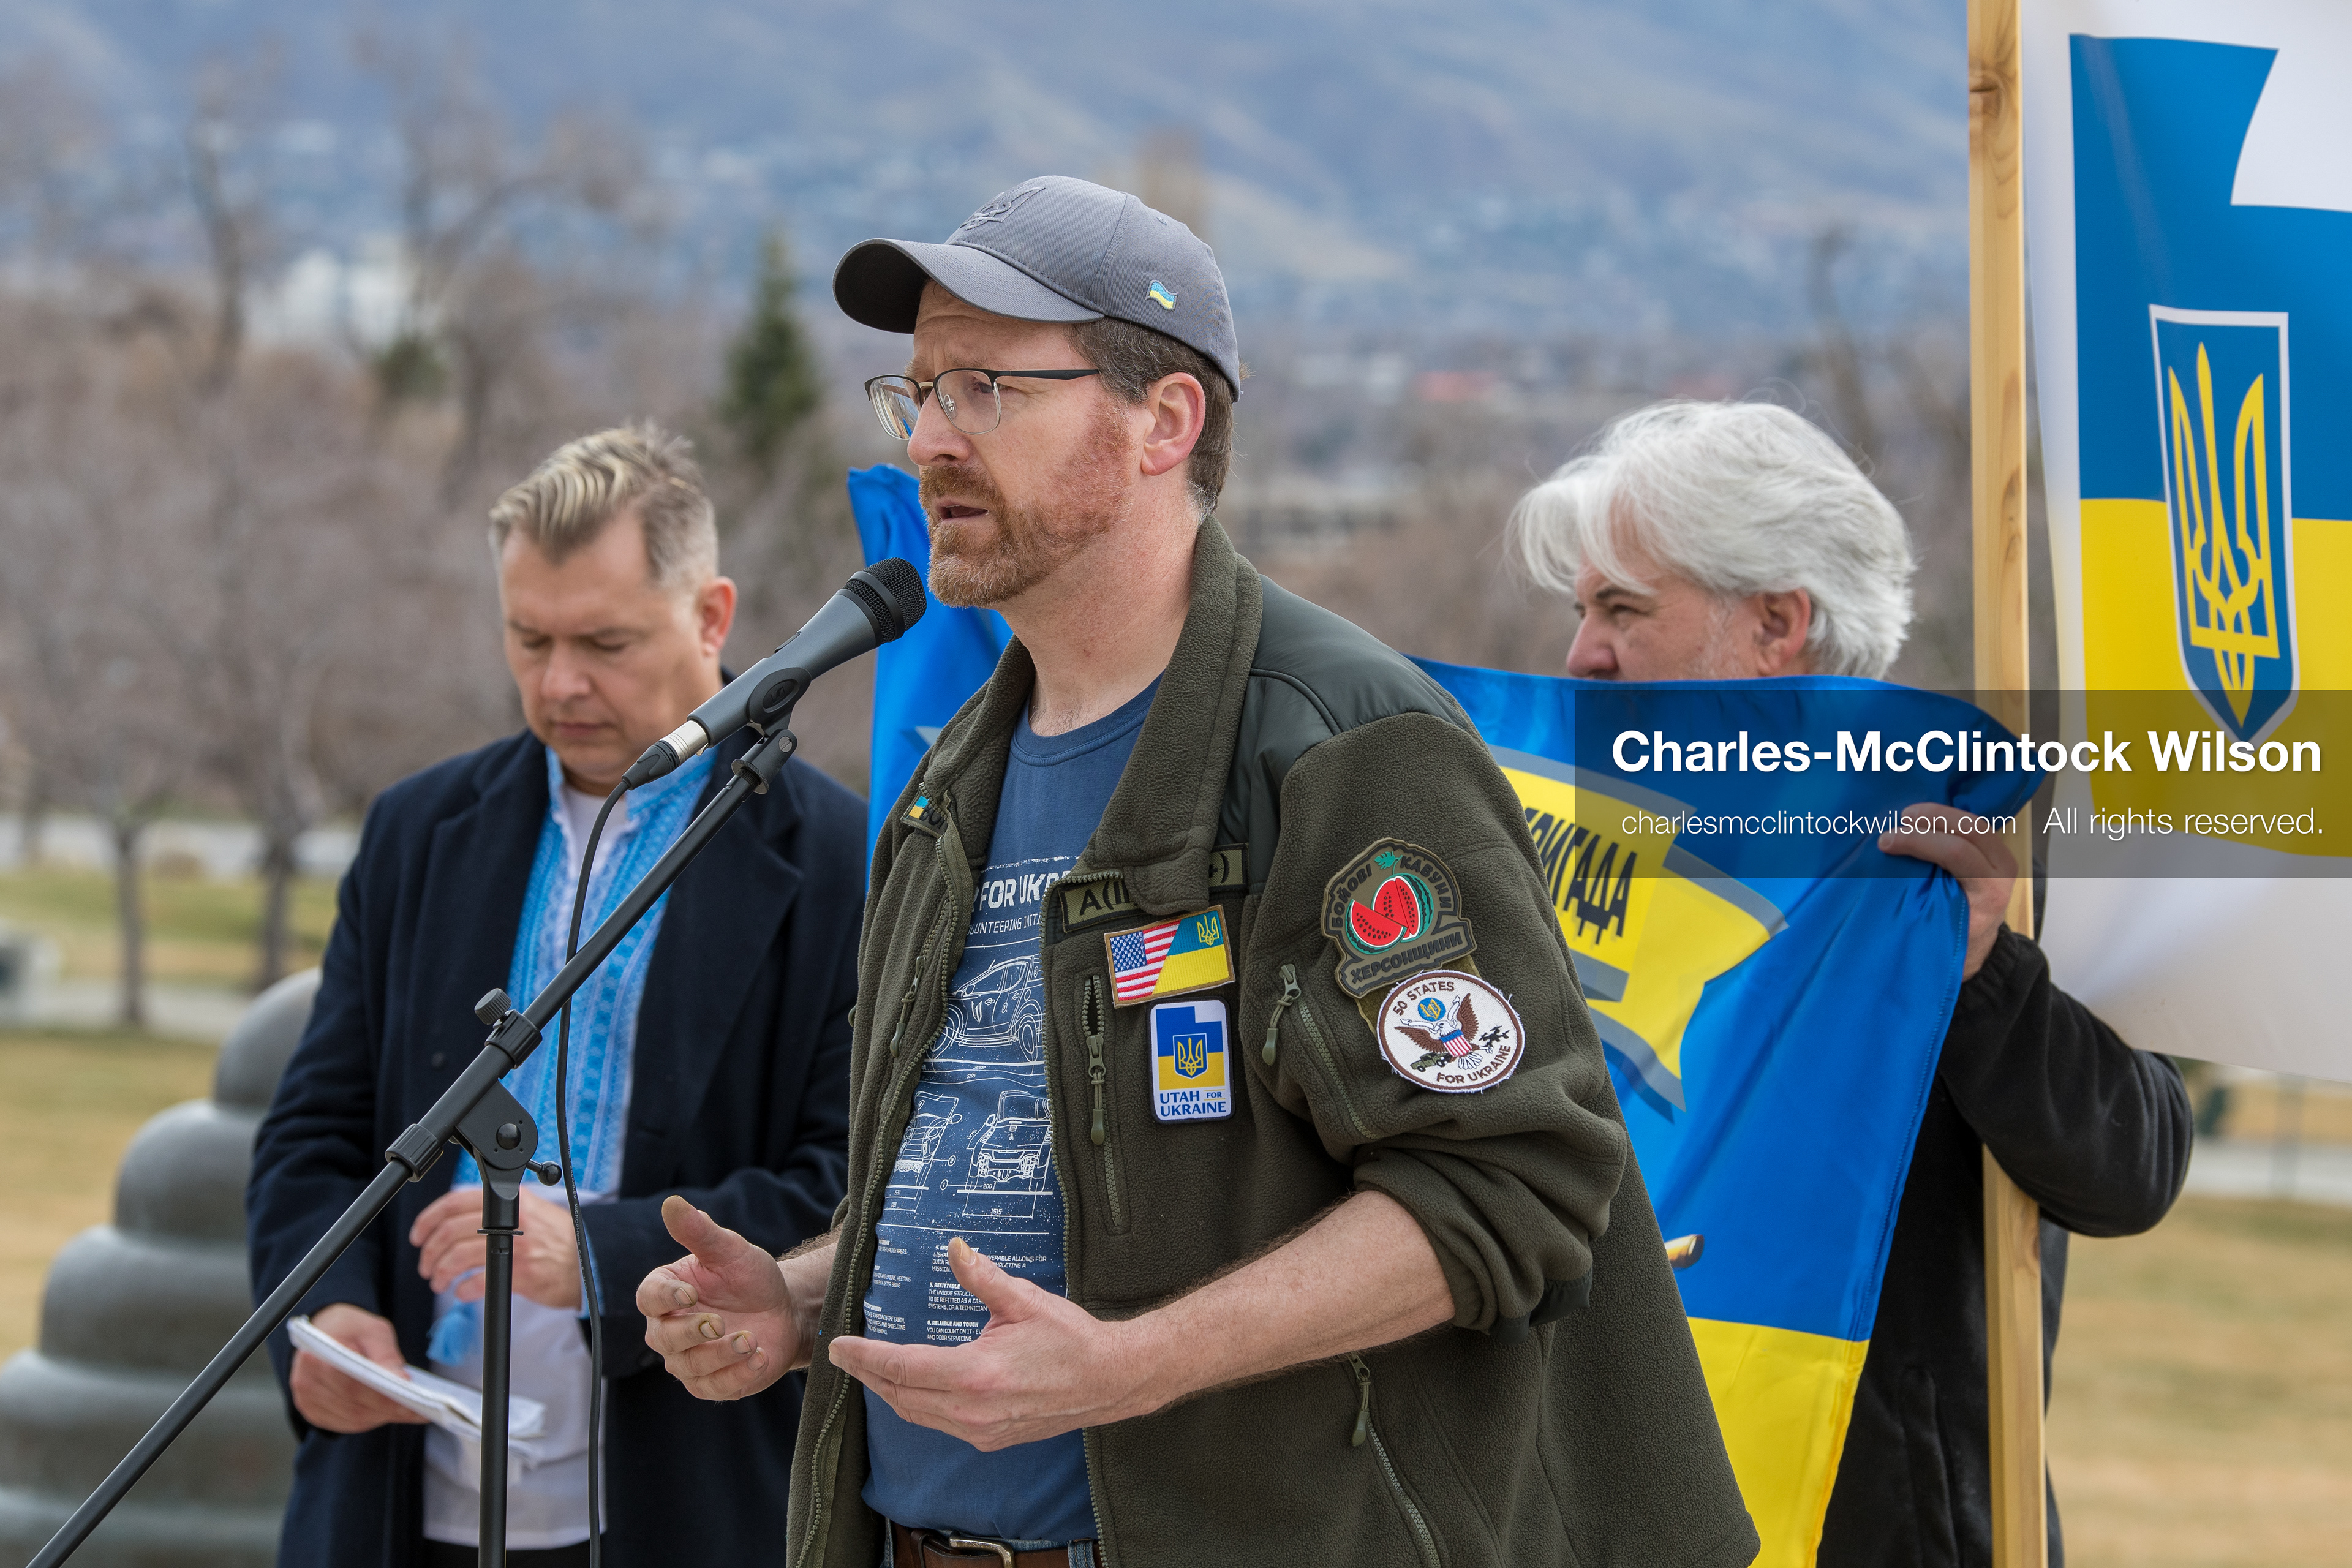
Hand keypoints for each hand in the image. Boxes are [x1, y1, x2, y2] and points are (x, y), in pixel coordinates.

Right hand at [289, 1303, 429, 1433]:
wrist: (325, 1332)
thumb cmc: (349, 1329)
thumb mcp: (372, 1330)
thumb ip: (385, 1354)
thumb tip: (401, 1381)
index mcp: (316, 1356)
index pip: (351, 1383)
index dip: (382, 1394)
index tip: (410, 1396)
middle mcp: (305, 1382)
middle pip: (353, 1404)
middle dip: (388, 1408)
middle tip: (419, 1408)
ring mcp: (307, 1401)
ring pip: (351, 1418)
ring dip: (383, 1417)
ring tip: (411, 1411)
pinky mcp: (314, 1412)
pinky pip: (347, 1424)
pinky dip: (371, 1420)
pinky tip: (391, 1413)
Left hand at [410, 1185, 581, 1310]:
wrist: (589, 1260)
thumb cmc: (559, 1239)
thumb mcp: (531, 1209)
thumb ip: (499, 1207)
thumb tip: (459, 1216)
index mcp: (509, 1199)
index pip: (455, 1202)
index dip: (428, 1219)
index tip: (419, 1235)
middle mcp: (509, 1219)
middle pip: (450, 1232)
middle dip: (430, 1252)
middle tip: (426, 1266)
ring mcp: (514, 1246)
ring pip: (458, 1257)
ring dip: (441, 1272)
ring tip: (439, 1282)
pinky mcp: (519, 1274)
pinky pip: (476, 1282)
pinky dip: (462, 1290)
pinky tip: (461, 1292)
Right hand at [638, 1196, 798, 1400]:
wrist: (783, 1309)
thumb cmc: (749, 1278)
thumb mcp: (730, 1250)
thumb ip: (699, 1231)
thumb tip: (672, 1203)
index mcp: (665, 1293)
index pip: (649, 1298)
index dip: (666, 1297)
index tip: (690, 1293)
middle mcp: (668, 1329)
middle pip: (662, 1338)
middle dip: (691, 1332)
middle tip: (719, 1322)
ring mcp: (688, 1360)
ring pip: (689, 1367)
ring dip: (719, 1355)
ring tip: (750, 1340)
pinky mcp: (711, 1383)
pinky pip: (714, 1387)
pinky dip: (736, 1375)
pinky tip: (759, 1357)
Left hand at [826, 1237, 1155, 1451]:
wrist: (1109, 1380)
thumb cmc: (1070, 1338)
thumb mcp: (1025, 1301)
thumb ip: (983, 1277)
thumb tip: (954, 1249)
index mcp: (975, 1374)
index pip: (902, 1367)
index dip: (865, 1357)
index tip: (838, 1346)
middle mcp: (971, 1410)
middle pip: (900, 1396)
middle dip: (867, 1376)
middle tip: (843, 1356)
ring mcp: (980, 1430)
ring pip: (916, 1416)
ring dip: (888, 1393)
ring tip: (868, 1371)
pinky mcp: (991, 1438)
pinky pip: (938, 1425)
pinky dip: (915, 1406)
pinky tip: (909, 1389)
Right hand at [1879, 801, 2017, 978]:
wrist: (1978, 943)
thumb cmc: (1951, 937)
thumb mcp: (1936, 925)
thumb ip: (1920, 898)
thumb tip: (1884, 864)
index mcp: (1989, 892)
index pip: (1957, 853)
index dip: (1919, 842)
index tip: (1886, 842)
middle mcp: (2003, 872)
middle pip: (1971, 829)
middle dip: (1932, 818)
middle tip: (1899, 820)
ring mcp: (2004, 858)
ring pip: (1975, 821)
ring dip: (1940, 813)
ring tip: (1908, 815)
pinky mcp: (1997, 851)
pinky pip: (1973, 825)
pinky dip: (1947, 817)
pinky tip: (1924, 817)